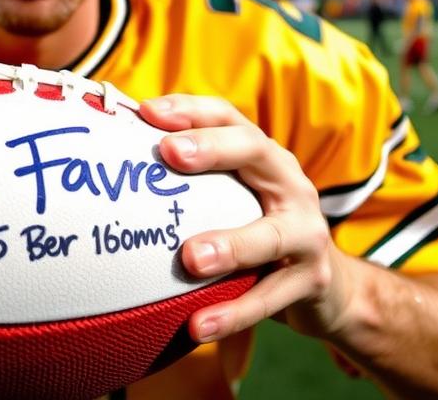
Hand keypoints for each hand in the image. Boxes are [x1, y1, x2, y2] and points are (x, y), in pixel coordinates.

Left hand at [140, 95, 352, 343]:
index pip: (228, 117)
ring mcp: (306, 232)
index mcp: (262, 157)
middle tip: (169, 152)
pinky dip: (233, 314)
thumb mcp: (231, 197)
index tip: (148, 112)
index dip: (191, 110)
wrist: (326, 287)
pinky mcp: (311, 280)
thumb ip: (187, 181)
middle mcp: (289, 183)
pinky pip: (270, 299)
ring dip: (231, 245)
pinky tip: (197, 327)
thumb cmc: (255, 229)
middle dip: (213, 148)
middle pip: (254, 150)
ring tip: (190, 259)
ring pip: (271, 234)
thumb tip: (110, 165)